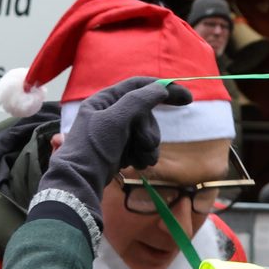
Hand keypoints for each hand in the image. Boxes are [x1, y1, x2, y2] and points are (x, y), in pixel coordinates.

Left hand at [37, 77, 194, 232]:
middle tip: (144, 143)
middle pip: (147, 114)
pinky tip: (134, 164)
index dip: (165, 89)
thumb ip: (139, 101)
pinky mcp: (121, 150)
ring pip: (147, 134)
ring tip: (137, 158)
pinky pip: (142, 148)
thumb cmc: (94, 147)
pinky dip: (142, 156)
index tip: (187, 98)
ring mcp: (117, 133)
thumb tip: (160, 88)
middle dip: (150, 131)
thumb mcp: (116, 119)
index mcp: (106, 100)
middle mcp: (111, 113)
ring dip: (147, 148)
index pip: (139, 86)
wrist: (81, 181)